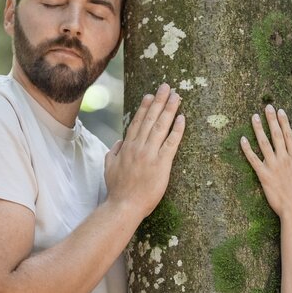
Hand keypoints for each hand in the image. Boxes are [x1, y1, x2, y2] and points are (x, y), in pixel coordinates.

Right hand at [104, 83, 184, 219]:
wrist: (124, 206)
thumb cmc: (117, 190)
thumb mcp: (109, 168)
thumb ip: (114, 152)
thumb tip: (119, 142)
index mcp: (127, 147)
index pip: (137, 122)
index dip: (145, 107)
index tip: (150, 95)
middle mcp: (138, 146)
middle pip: (151, 118)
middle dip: (159, 101)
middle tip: (167, 86)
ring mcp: (150, 154)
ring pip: (161, 126)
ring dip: (169, 109)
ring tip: (176, 96)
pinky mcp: (162, 164)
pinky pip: (171, 143)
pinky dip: (177, 130)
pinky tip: (182, 118)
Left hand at [240, 105, 291, 218]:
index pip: (288, 135)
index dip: (284, 122)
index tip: (280, 111)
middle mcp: (284, 159)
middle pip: (277, 135)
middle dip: (272, 120)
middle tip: (267, 107)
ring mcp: (273, 166)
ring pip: (264, 144)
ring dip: (259, 129)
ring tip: (254, 117)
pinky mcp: (263, 175)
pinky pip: (254, 160)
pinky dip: (247, 149)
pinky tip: (242, 139)